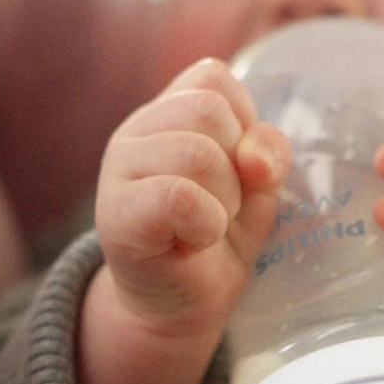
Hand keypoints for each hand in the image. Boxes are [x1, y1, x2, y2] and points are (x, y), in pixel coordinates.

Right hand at [94, 58, 289, 335]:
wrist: (181, 305)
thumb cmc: (217, 238)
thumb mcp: (257, 188)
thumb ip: (267, 154)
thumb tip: (256, 155)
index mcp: (168, 111)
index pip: (214, 78)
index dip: (244, 123)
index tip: (238, 170)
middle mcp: (137, 130)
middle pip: (208, 110)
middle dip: (236, 167)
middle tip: (221, 207)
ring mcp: (119, 169)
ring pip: (197, 154)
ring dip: (223, 201)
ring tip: (206, 228)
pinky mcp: (116, 214)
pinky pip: (177, 197)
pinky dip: (204, 224)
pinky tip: (192, 243)